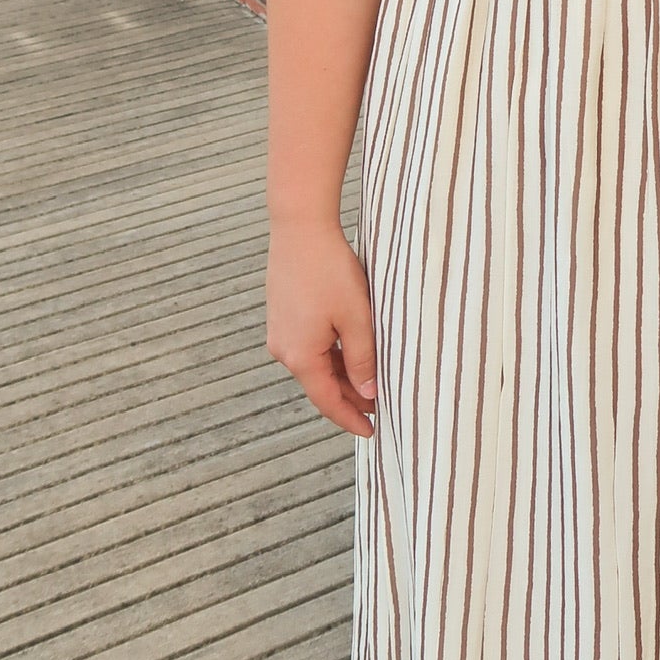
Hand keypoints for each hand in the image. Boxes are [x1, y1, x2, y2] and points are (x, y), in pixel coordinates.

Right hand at [266, 217, 378, 438]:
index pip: (328, 401)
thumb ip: (363, 358)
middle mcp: (283, 350)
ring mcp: (280, 332)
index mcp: (300, 356)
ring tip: (370, 382)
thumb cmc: (330, 270)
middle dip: (349, 398)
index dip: (351, 418)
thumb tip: (368, 393)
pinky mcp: (282, 315)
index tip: (372, 432)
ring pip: (315, 365)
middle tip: (379, 409)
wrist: (300, 228)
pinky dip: (330, 356)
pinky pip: (309, 347)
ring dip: (341, 375)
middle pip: (320, 385)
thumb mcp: (356, 317)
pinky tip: (350, 352)